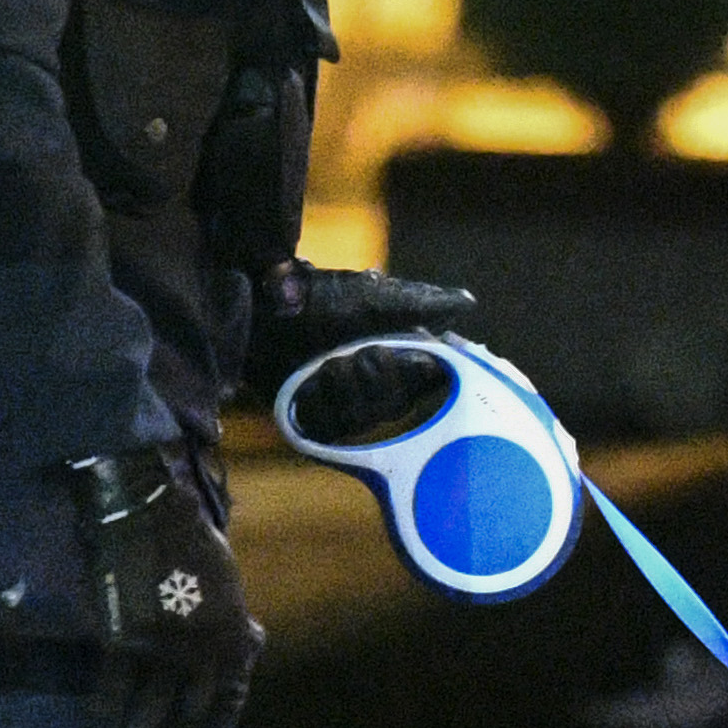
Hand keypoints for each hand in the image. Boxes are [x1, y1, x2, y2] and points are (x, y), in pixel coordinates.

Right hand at [65, 448, 257, 727]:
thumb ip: (237, 623)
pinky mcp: (125, 640)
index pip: (225, 708)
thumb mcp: (231, 586)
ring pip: (148, 713)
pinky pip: (113, 691)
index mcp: (235, 641)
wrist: (149, 512)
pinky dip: (104, 716)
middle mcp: (204, 653)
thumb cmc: (192, 544)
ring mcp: (164, 650)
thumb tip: (253, 645)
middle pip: (186, 718)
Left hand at [243, 264, 478, 401]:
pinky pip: (330, 431)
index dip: (416, 374)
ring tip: (325, 365)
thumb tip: (469, 302)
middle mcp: (376, 382)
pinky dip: (320, 405)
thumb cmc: (315, 298)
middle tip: (357, 355)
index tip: (406, 356)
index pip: (428, 379)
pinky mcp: (316, 420)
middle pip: (395, 404)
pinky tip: (308, 383)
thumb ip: (419, 303)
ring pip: (364, 419)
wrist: (258, 310)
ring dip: (345, 391)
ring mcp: (346, 404)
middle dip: (377, 380)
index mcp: (397, 352)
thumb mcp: (371, 297)